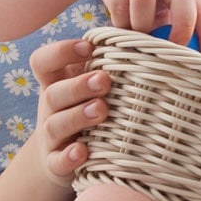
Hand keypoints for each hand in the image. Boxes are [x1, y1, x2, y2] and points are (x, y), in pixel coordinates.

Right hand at [27, 37, 109, 188]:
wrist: (61, 158)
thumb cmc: (88, 109)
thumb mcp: (92, 86)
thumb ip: (111, 65)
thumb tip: (156, 37)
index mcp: (57, 83)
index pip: (43, 61)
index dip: (61, 51)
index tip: (89, 48)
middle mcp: (50, 108)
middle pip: (53, 93)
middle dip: (78, 85)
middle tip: (105, 80)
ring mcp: (51, 137)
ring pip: (55, 125)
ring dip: (77, 116)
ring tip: (100, 110)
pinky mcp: (55, 163)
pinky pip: (57, 161)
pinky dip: (68, 157)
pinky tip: (82, 151)